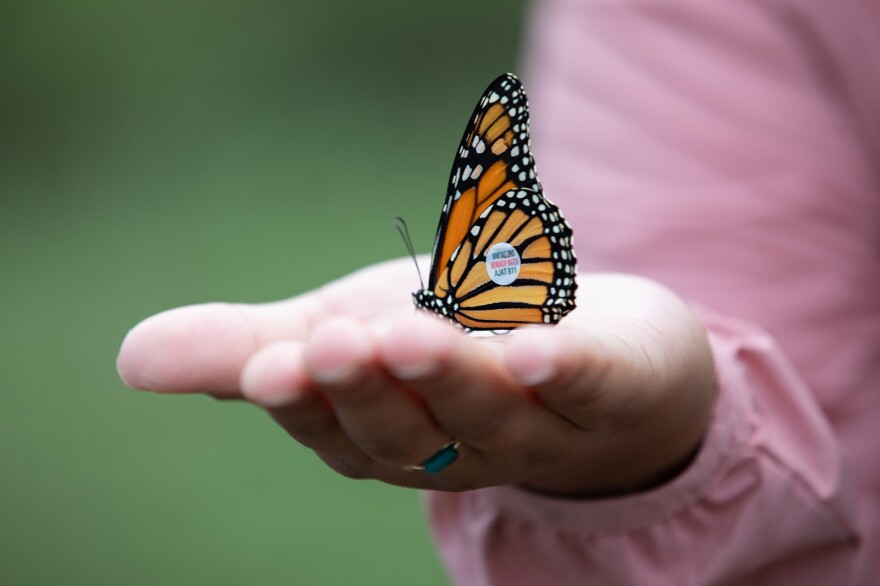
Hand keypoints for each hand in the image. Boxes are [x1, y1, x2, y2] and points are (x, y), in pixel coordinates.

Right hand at [117, 258, 715, 495]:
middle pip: (408, 429)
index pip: (335, 429)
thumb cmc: (449, 345)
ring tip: (410, 332)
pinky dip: (563, 370)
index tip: (268, 363)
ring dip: (448, 374)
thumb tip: (130, 358)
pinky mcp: (609, 385)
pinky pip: (590, 386)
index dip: (302, 399)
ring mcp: (538, 421)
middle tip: (328, 345)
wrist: (590, 356)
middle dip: (367, 390)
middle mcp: (457, 443)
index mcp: (389, 435)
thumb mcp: (345, 335)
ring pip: (489, 409)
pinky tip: (537, 347)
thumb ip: (250, 349)